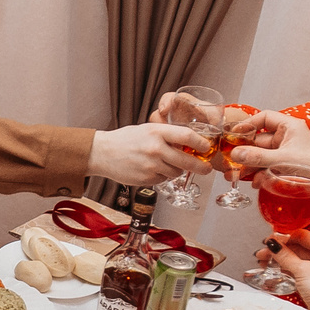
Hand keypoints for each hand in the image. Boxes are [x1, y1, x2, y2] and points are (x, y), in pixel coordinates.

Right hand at [88, 122, 207, 186]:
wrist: (102, 153)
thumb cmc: (125, 140)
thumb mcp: (147, 130)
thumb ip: (166, 136)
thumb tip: (188, 145)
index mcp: (156, 132)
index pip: (186, 136)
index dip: (201, 143)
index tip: (207, 147)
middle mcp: (155, 149)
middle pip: (187, 161)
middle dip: (200, 167)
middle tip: (207, 169)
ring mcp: (151, 166)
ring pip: (176, 173)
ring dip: (175, 170)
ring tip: (163, 163)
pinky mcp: (146, 179)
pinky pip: (163, 179)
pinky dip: (162, 176)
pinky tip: (151, 169)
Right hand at [225, 111, 309, 181]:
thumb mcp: (281, 160)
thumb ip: (257, 157)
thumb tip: (235, 154)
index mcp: (290, 127)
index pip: (265, 118)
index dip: (249, 124)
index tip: (235, 134)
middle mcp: (287, 137)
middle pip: (259, 140)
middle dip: (245, 151)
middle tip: (231, 159)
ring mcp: (286, 152)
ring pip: (262, 155)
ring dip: (249, 165)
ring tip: (235, 175)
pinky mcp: (285, 166)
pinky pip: (267, 167)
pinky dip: (260, 174)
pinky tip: (255, 183)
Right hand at [262, 229, 309, 309]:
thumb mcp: (302, 269)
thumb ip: (285, 256)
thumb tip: (273, 244)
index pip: (302, 236)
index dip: (284, 237)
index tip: (270, 241)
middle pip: (298, 247)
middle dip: (280, 250)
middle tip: (265, 252)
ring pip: (297, 260)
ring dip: (281, 260)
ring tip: (265, 261)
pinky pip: (298, 271)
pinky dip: (287, 270)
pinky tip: (276, 270)